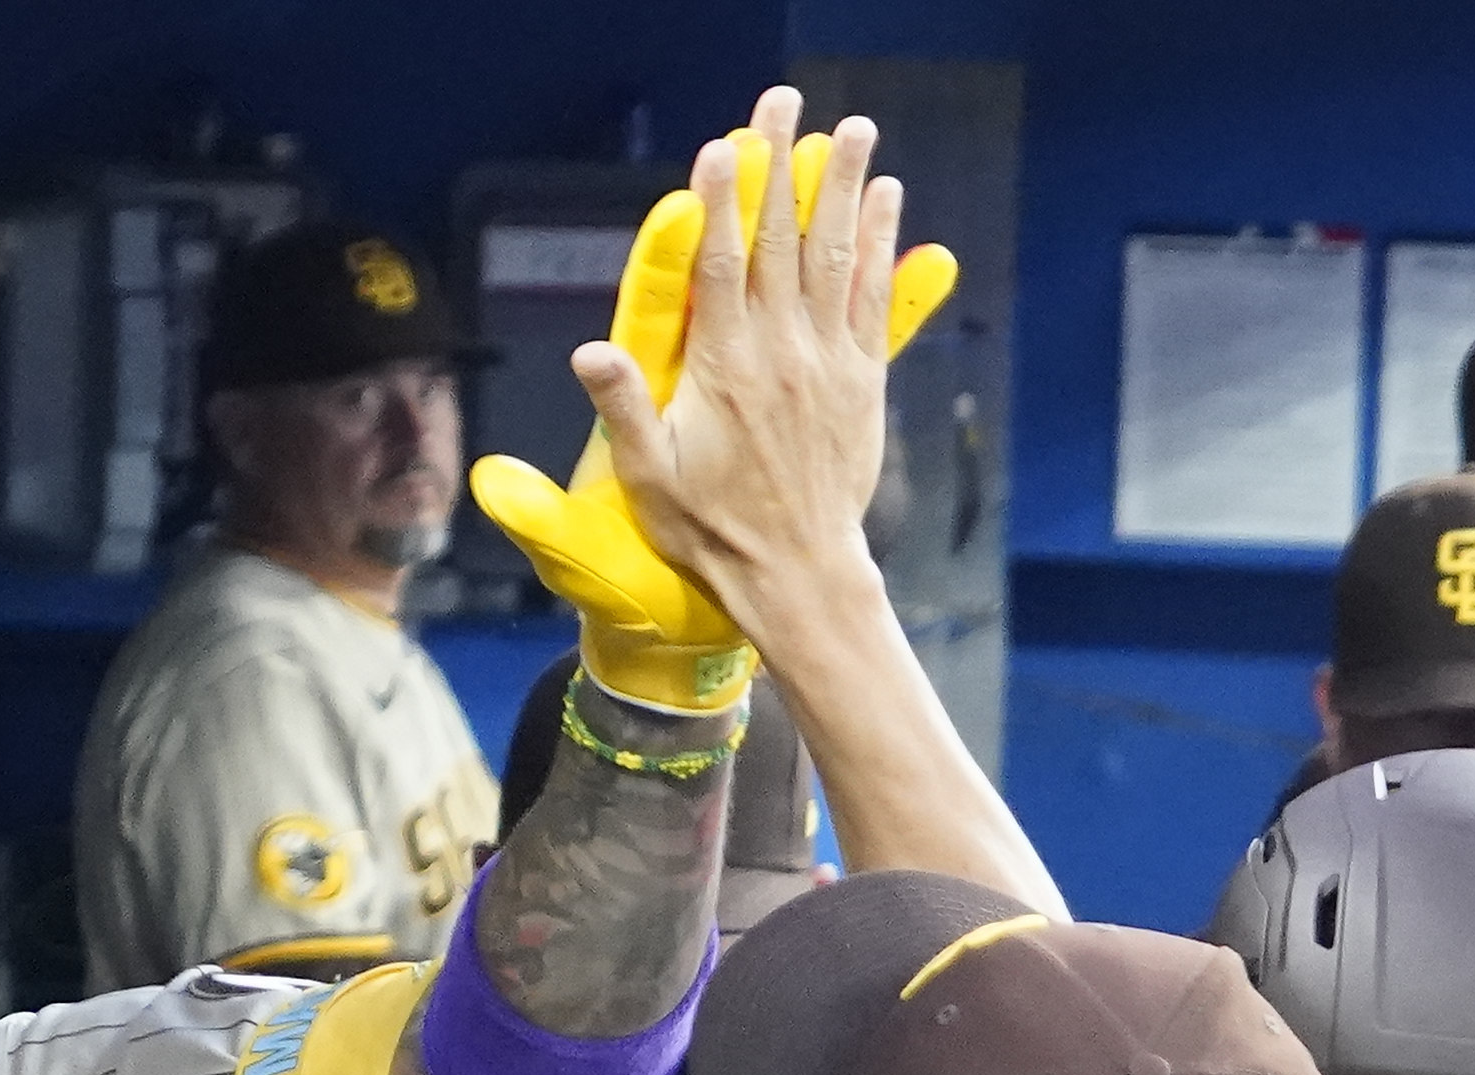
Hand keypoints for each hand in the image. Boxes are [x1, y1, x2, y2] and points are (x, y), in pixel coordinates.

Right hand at [468, 86, 955, 705]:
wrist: (798, 571)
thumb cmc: (712, 530)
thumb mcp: (650, 478)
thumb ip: (625, 408)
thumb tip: (589, 352)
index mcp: (725, 369)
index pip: (721, 266)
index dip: (721, 202)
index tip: (722, 148)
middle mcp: (782, 352)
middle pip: (781, 240)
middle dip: (781, 167)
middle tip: (782, 104)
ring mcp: (828, 361)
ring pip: (835, 254)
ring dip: (843, 185)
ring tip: (851, 127)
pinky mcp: (862, 377)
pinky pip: (871, 296)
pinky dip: (880, 242)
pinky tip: (885, 198)